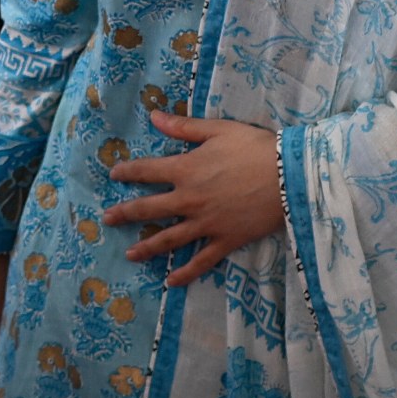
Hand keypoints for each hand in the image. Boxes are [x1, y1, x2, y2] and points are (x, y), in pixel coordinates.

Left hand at [102, 112, 283, 287]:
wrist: (289, 176)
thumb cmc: (255, 148)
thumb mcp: (218, 130)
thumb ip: (184, 127)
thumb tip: (153, 116)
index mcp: (185, 170)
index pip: (146, 171)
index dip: (127, 172)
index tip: (114, 175)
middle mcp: (189, 199)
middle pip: (149, 209)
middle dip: (125, 214)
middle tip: (107, 220)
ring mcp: (205, 223)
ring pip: (169, 239)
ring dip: (147, 247)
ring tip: (130, 255)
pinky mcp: (225, 240)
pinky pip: (201, 261)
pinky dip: (185, 273)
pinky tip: (171, 281)